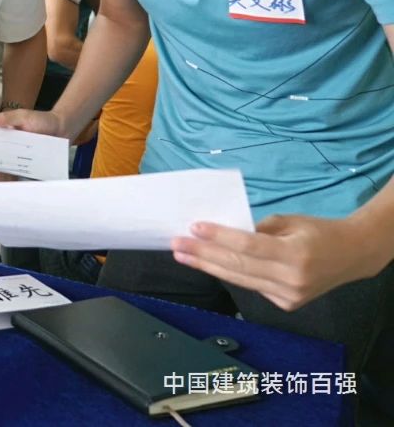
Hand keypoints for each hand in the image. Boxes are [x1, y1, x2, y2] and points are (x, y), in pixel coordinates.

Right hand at [0, 107, 68, 179]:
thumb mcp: (23, 116)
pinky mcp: (29, 163)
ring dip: (0, 173)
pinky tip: (9, 182)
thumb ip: (7, 118)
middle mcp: (11, 145)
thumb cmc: (43, 120)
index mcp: (6, 133)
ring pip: (6, 166)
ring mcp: (19, 155)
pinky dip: (13, 177)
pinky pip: (19, 171)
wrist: (63, 128)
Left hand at [171, 214, 383, 310]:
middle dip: (203, 254)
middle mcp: (291, 279)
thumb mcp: (289, 222)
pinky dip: (231, 274)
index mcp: (295, 254)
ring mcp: (289, 296)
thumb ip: (257, 229)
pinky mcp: (286, 304)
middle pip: (238, 265)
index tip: (194, 228)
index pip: (248, 246)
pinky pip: (251, 287)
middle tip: (176, 244)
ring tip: (184, 255)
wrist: (351, 256)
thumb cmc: (317, 232)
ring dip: (208, 266)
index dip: (219, 237)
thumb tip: (221, 232)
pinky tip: (210, 265)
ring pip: (240, 279)